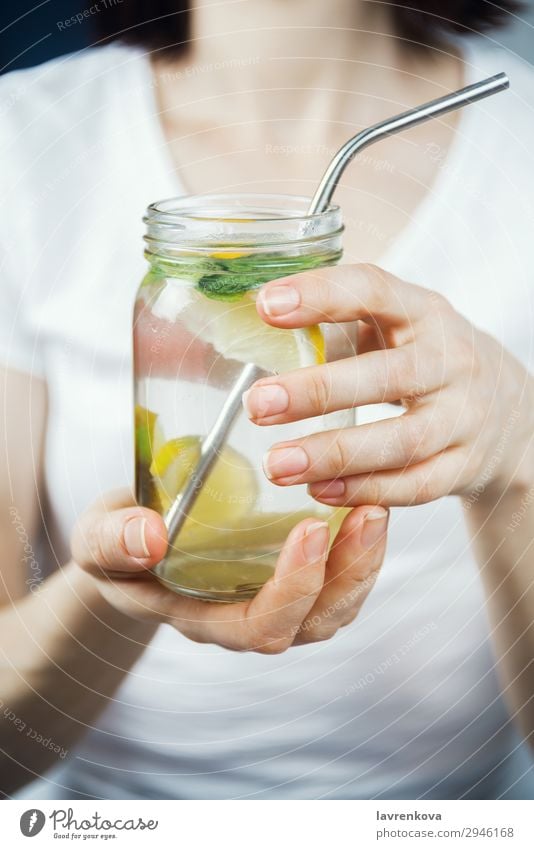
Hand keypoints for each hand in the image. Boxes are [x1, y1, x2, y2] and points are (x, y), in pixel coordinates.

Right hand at [71, 489, 387, 652]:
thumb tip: (148, 537)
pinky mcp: (292, 575)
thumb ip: (114, 540)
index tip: (309, 528)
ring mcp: (276, 600)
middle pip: (316, 621)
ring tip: (380, 508)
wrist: (132, 546)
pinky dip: (361, 549)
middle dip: (350, 573)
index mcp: (205, 618)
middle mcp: (248, 619)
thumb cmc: (117, 544)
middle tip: (370, 513)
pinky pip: (340, 578)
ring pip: (338, 604)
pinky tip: (368, 502)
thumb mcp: (99, 538)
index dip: (294, 587)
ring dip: (366, 561)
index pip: (262, 626)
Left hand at [243, 264, 533, 506]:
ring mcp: (463, 418)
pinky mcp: (464, 467)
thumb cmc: (426, 361)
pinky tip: (318, 491)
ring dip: (334, 454)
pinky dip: (364, 490)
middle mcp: (451, 362)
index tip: (265, 305)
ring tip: (276, 464)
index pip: (373, 292)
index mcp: (424, 313)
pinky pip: (414, 486)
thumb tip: (242, 330)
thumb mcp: (395, 329)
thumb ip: (333, 328)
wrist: (509, 411)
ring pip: (401, 441)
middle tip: (257, 404)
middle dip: (317, 391)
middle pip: (387, 376)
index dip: (320, 296)